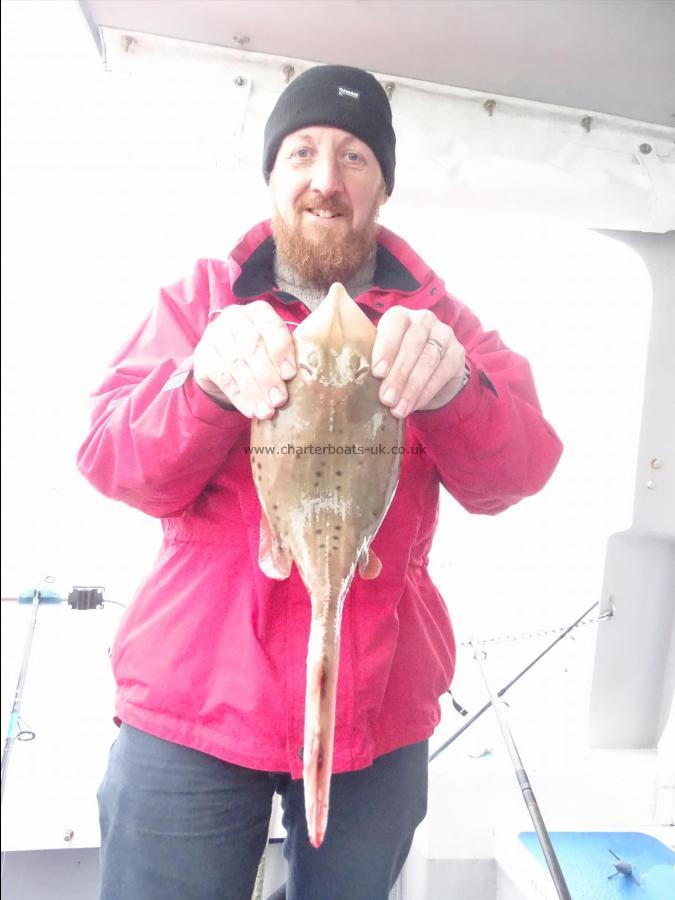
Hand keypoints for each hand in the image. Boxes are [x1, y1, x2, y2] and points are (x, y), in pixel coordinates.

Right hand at [193, 301, 295, 418]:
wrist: (222, 361)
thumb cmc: (260, 353)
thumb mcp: (274, 347)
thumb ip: (288, 354)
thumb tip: (310, 378)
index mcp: (258, 311)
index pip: (271, 325)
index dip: (281, 350)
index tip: (290, 374)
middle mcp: (234, 318)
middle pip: (252, 347)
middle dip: (268, 377)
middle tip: (280, 400)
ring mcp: (215, 336)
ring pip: (237, 365)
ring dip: (254, 392)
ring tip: (268, 412)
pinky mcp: (204, 357)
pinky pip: (223, 379)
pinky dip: (240, 398)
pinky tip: (252, 412)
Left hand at [371, 307, 465, 417]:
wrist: (430, 374)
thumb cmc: (397, 364)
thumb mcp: (384, 359)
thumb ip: (376, 364)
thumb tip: (360, 384)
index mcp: (400, 316)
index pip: (394, 325)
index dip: (386, 348)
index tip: (377, 373)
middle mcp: (423, 319)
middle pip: (413, 345)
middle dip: (398, 375)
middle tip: (386, 399)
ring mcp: (444, 334)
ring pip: (428, 360)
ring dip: (412, 388)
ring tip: (398, 409)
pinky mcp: (457, 353)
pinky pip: (442, 373)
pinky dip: (426, 393)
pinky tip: (414, 406)